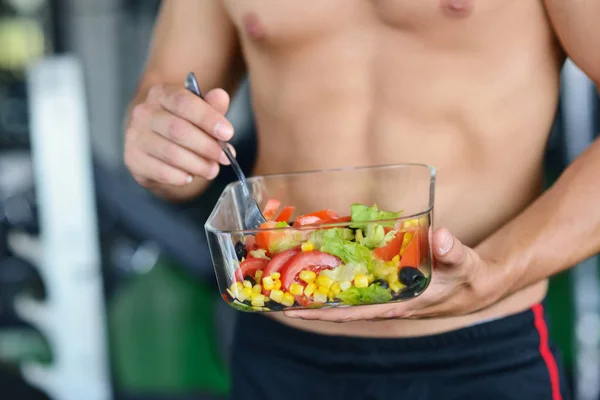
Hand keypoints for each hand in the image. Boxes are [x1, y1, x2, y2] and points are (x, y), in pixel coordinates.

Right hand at [124, 83, 234, 192]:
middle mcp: (144, 112)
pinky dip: (179, 177)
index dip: (208, 118)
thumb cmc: (182, 126)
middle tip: (224, 158)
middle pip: (178, 129)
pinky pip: (159, 171)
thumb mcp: (199, 113)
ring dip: (197, 164)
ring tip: (212, 170)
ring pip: (170, 152)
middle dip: (206, 146)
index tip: (228, 133)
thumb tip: (221, 96)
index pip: (184, 102)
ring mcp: (135, 136)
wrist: (154, 145)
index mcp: (162, 94)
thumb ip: (212, 107)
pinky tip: (190, 177)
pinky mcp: (133, 159)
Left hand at [283, 228, 507, 321]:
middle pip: (341, 305)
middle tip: (276, 290)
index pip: (354, 313)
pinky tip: (321, 263)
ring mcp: (385, 292)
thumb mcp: (465, 264)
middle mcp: (387, 301)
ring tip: (287, 277)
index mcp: (400, 303)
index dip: (323, 313)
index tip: (293, 311)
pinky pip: (357, 282)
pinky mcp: (388, 282)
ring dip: (320, 288)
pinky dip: (338, 276)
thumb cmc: (468, 277)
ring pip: (347, 294)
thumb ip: (453, 251)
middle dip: (311, 300)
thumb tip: (440, 237)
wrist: (476, 284)